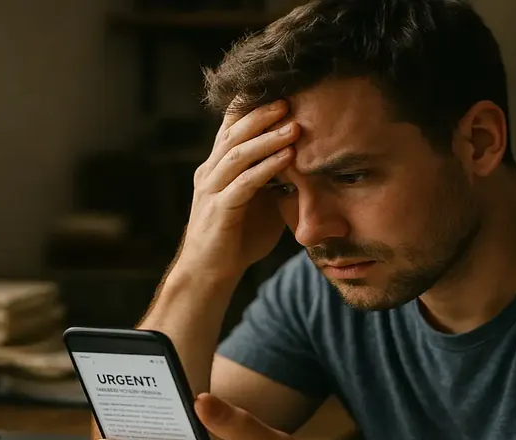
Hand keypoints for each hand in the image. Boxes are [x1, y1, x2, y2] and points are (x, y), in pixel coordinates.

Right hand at [177, 100, 299, 280]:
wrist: (210, 274)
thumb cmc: (237, 238)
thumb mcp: (258, 201)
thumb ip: (273, 179)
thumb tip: (306, 161)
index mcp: (217, 166)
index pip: (231, 126)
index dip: (251, 106)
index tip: (280, 90)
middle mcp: (210, 172)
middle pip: (233, 132)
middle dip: (261, 114)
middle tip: (289, 99)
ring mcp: (211, 190)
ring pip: (237, 154)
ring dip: (267, 138)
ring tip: (294, 126)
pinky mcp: (218, 211)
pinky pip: (244, 183)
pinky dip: (266, 168)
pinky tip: (287, 158)